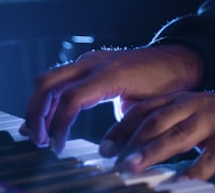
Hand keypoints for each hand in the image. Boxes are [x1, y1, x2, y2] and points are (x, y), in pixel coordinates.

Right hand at [19, 44, 202, 152]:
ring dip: (39, 106)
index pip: (70, 99)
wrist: (178, 60)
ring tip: (38, 134)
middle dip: (36, 113)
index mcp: (110, 74)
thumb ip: (124, 127)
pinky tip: (48, 119)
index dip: (58, 126)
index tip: (57, 148)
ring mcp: (90, 60)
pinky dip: (49, 98)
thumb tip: (106, 154)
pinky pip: (61, 78)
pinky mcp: (89, 63)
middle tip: (38, 141)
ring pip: (49, 78)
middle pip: (48, 83)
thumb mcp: (147, 109)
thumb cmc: (166, 85)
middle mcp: (95, 62)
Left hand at [102, 89, 214, 181]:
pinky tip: (179, 184)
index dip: (121, 128)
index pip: (143, 110)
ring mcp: (212, 121)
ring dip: (152, 152)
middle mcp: (193, 107)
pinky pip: (210, 157)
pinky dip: (193, 171)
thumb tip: (133, 143)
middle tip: (112, 162)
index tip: (103, 148)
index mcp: (180, 101)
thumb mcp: (192, 112)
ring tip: (133, 168)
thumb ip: (167, 122)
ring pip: (177, 135)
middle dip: (130, 142)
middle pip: (155, 121)